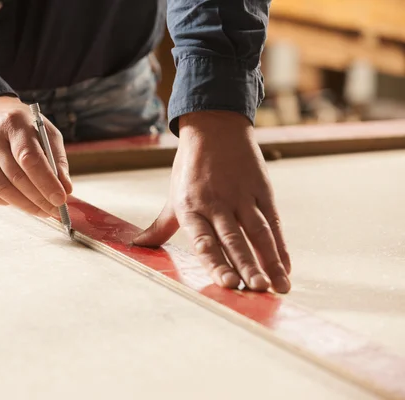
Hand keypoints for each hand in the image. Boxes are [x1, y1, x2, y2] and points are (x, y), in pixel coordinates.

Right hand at [0, 96, 72, 216]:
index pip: (30, 158)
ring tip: (43, 211)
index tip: (61, 199)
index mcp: (15, 124)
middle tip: (56, 211)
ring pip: (1, 189)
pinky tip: (21, 203)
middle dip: (39, 198)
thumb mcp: (47, 133)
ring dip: (25, 205)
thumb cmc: (25, 128)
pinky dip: (6, 202)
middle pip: (16, 177)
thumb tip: (66, 189)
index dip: (46, 182)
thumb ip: (57, 160)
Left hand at [134, 111, 290, 292]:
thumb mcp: (173, 196)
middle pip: (234, 240)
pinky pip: (273, 221)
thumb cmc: (190, 167)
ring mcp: (241, 196)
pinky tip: (287, 267)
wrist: (214, 127)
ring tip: (279, 287)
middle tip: (257, 290)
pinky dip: (281, 245)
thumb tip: (138, 246)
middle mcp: (217, 203)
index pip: (204, 241)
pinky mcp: (261, 189)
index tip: (228, 284)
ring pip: (258, 232)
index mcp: (191, 208)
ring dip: (270, 261)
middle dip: (247, 266)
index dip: (216, 263)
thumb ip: (160, 226)